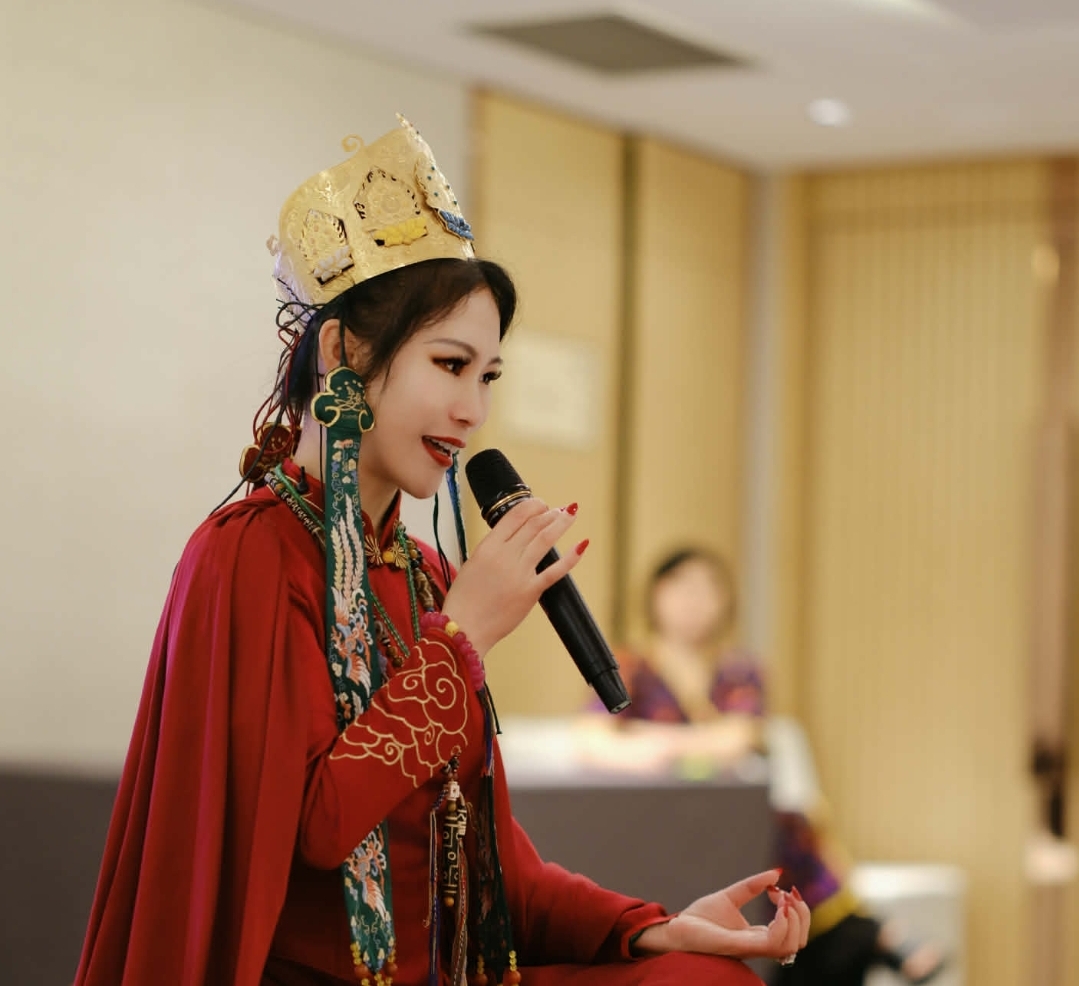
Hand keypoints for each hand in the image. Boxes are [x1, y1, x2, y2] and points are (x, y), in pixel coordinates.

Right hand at [441, 499, 584, 657]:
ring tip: (570, 515)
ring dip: (561, 524)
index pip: (515, 516)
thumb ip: (493, 549)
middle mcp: (504, 556)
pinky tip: (582, 544)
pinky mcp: (530, 591)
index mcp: (487, 547)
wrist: (464, 628)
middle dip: (550, 513)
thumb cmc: (464, 599)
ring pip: (545, 540)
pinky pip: (555, 570)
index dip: (532, 505)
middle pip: (533, 525)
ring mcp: (519, 573)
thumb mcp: (472, 564)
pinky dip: (571, 557)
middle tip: (560, 510)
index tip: (541, 504)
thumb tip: (513, 538)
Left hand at [633, 869, 809, 961]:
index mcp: (757, 936)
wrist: (675, 928)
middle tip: (788, 895)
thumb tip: (777, 872)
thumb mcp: (730, 896)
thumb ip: (752, 886)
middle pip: (798, 943)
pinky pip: (771, 944)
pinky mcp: (737, 945)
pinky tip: (777, 906)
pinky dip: (781, 925)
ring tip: (782, 899)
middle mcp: (758, 945)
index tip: (785, 890)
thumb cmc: (699, 918)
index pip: (793, 935)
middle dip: (803, 917)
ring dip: (794, 920)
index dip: (799, 913)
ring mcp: (749, 947)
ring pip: (790, 946)